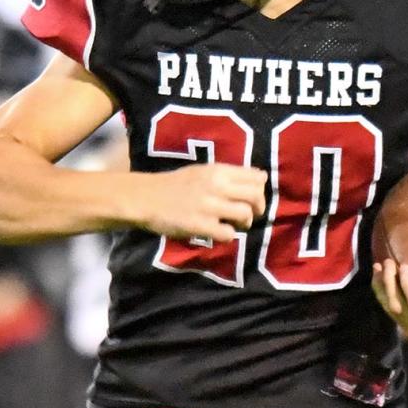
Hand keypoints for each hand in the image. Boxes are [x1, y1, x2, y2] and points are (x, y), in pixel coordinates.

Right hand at [135, 163, 267, 242]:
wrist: (146, 198)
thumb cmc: (175, 185)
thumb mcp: (202, 171)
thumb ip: (227, 175)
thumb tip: (258, 179)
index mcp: (218, 170)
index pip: (256, 176)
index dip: (260, 189)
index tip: (254, 197)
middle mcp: (217, 186)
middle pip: (255, 196)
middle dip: (259, 208)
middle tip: (251, 215)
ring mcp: (209, 206)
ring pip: (245, 215)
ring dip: (245, 223)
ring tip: (235, 225)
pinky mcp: (201, 225)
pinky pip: (228, 234)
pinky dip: (228, 236)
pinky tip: (219, 233)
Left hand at [372, 256, 407, 355]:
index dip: (407, 286)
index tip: (403, 265)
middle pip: (397, 309)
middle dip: (388, 285)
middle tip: (387, 263)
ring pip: (391, 313)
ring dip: (382, 291)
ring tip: (376, 269)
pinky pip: (395, 315)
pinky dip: (387, 298)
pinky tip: (384, 282)